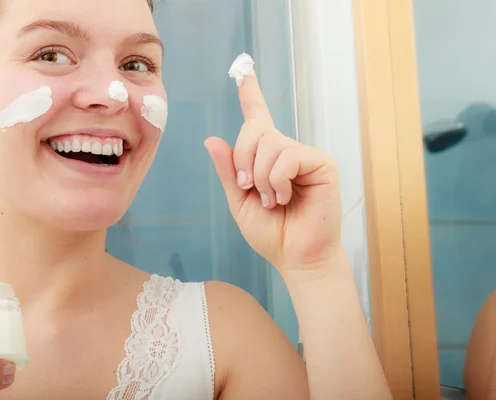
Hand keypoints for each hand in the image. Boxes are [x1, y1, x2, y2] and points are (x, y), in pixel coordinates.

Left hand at [205, 69, 342, 272]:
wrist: (295, 257)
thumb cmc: (271, 232)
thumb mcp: (238, 201)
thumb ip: (229, 171)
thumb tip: (212, 139)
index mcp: (267, 158)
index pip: (258, 119)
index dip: (251, 93)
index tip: (243, 69)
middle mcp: (286, 151)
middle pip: (254, 130)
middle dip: (243, 160)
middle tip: (248, 188)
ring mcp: (305, 156)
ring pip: (270, 144)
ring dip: (260, 177)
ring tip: (271, 199)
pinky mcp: (322, 164)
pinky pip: (287, 156)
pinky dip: (277, 180)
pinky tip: (284, 197)